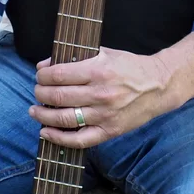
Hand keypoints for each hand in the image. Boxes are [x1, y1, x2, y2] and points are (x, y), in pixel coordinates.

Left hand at [30, 47, 176, 147]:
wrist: (159, 86)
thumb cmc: (129, 67)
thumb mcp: (103, 53)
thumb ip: (75, 58)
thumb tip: (46, 66)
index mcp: (98, 71)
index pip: (58, 76)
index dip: (42, 76)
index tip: (39, 76)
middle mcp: (101, 95)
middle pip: (58, 96)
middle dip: (40, 93)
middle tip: (37, 91)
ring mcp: (105, 115)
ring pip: (64, 118)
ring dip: (43, 115)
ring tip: (34, 110)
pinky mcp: (111, 131)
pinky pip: (80, 139)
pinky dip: (59, 138)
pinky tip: (46, 132)